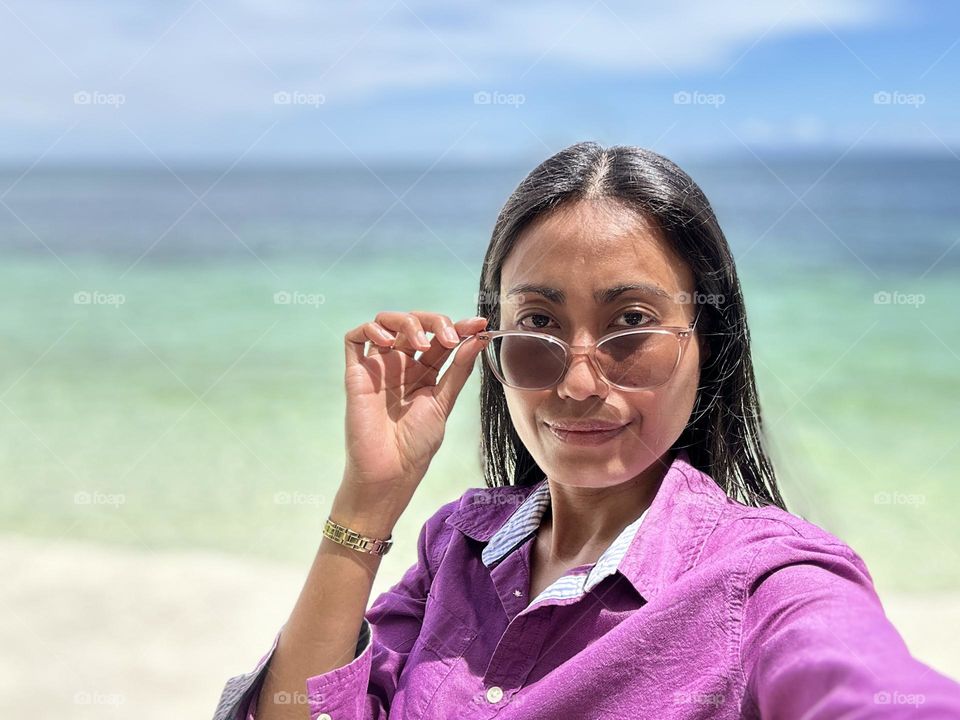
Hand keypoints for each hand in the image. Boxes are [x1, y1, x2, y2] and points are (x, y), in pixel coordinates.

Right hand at [340, 311, 488, 513]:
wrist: (389, 471)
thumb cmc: (416, 445)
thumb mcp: (443, 403)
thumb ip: (458, 370)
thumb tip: (477, 339)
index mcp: (425, 373)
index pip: (441, 339)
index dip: (460, 327)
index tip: (478, 324)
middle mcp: (401, 365)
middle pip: (416, 324)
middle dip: (436, 322)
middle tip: (449, 338)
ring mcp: (378, 367)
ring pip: (386, 323)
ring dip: (406, 322)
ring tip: (420, 343)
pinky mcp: (356, 373)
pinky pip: (354, 338)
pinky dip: (370, 329)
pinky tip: (387, 341)